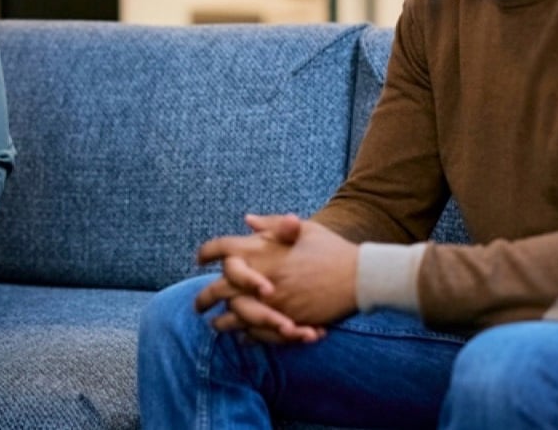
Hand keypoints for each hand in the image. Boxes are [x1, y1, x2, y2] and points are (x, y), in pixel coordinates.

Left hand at [194, 214, 356, 338]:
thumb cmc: (331, 249)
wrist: (359, 277)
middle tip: (198, 305)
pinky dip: (247, 337)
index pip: (221, 249)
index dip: (205, 253)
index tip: (199, 259)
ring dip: (222, 322)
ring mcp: (271, 302)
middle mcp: (260, 276)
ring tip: (217, 324)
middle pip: (217, 289)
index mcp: (260, 250)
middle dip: (203, 298)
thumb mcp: (303, 228)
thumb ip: (272, 225)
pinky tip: (243, 337)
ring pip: (233, 317)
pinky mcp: (284, 321)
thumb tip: (248, 220)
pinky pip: (256, 334)